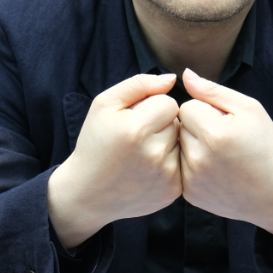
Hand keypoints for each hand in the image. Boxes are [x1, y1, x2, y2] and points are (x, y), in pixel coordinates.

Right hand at [48, 74, 181, 248]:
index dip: (152, 107)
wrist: (88, 193)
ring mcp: (165, 175)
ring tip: (143, 154)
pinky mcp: (173, 190)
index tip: (136, 119)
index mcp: (136, 129)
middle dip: (160, 125)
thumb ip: (138, 84)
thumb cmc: (96, 144)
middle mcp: (154, 153)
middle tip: (138, 138)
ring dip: (167, 143)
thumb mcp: (104, 105)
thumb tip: (172, 79)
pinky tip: (149, 169)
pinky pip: (184, 164)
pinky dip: (170, 163)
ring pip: (182, 142)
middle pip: (177, 122)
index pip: (168, 102)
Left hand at [178, 68, 272, 250]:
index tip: (224, 122)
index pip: (188, 106)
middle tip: (223, 140)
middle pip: (180, 126)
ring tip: (219, 155)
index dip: (206, 110)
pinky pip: (179, 168)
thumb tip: (184, 75)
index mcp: (214, 134)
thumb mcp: (250, 110)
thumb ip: (213, 91)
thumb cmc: (266, 146)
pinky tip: (215, 170)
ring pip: (177, 147)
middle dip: (198, 128)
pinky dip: (193, 166)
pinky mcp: (189, 194)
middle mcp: (199, 159)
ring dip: (193, 146)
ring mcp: (192, 180)